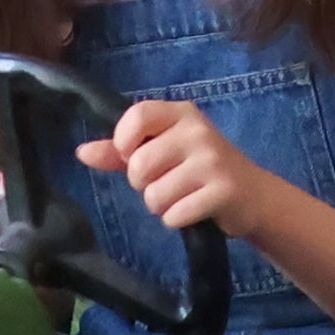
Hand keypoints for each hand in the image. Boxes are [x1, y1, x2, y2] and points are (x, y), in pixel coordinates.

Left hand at [80, 98, 264, 236]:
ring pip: (155, 195)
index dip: (124, 140)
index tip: (129, 156)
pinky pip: (175, 215)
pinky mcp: (222, 191)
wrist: (253, 195)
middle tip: (166, 182)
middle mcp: (198, 132)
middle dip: (144, 184)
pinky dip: (177, 220)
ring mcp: (212, 161)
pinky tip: (194, 211)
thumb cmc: (199, 169)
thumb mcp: (163, 151)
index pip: (138, 114)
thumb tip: (81, 152)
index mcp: (181, 114)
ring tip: (182, 197)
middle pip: (139, 164)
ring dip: (161, 206)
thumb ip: (121, 152)